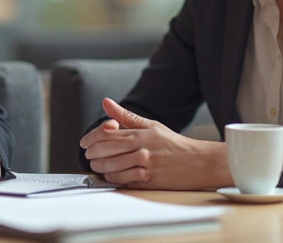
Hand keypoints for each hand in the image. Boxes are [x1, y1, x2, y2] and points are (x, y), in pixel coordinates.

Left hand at [80, 98, 229, 189]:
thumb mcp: (151, 125)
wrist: (198, 162)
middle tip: (87, 155)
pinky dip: (112, 179)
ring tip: (96, 165)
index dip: (90, 138)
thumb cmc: (173, 144)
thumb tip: (106, 103)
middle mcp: (140, 149)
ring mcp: (144, 165)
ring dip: (99, 167)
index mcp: (139, 134)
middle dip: (92, 153)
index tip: (84, 142)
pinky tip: (110, 175)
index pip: (106, 134)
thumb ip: (126, 117)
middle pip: (105, 150)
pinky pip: (123, 181)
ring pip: (111, 167)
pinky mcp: (148, 180)